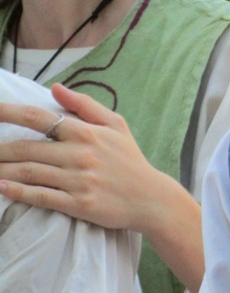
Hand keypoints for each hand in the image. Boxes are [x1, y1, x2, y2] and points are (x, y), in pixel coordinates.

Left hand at [0, 83, 159, 230]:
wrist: (150, 198)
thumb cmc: (130, 159)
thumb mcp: (115, 124)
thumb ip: (84, 105)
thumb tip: (55, 88)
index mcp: (86, 132)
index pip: (39, 118)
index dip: (9, 113)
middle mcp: (79, 154)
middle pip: (26, 148)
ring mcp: (78, 181)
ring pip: (29, 172)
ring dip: (1, 170)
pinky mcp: (78, 205)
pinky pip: (41, 196)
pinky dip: (17, 192)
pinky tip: (1, 188)